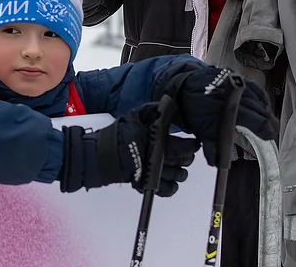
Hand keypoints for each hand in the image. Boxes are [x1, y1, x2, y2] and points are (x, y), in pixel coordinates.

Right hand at [60, 102, 200, 196]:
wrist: (102, 154)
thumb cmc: (120, 134)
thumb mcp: (137, 115)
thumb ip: (153, 110)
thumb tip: (167, 104)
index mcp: (160, 142)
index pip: (185, 146)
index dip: (193, 144)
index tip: (193, 141)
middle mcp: (159, 159)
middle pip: (184, 161)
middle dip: (187, 156)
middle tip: (184, 152)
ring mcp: (154, 173)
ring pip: (178, 176)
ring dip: (180, 171)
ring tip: (177, 165)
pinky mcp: (146, 184)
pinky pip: (165, 191)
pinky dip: (171, 188)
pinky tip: (170, 181)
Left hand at [164, 65, 278, 165]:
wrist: (185, 85)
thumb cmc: (193, 109)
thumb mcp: (200, 130)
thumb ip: (210, 146)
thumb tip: (218, 162)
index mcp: (229, 109)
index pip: (255, 120)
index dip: (265, 130)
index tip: (270, 136)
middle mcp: (237, 95)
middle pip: (260, 110)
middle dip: (268, 122)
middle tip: (273, 132)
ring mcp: (239, 84)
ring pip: (259, 100)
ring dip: (266, 111)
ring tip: (270, 121)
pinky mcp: (239, 78)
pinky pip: (255, 89)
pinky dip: (261, 98)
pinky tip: (264, 106)